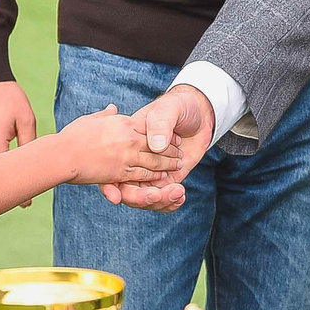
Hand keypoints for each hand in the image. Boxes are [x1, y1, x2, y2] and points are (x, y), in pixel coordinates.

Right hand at [55, 105, 186, 208]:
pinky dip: (155, 176)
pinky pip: (144, 174)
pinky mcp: (121, 172)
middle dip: (170, 148)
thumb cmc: (73, 136)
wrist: (62, 154)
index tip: (170, 134)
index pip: (148, 126)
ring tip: (177, 164)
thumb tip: (113, 108)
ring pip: (155, 160)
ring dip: (168, 163)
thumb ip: (106, 115)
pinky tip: (162, 177)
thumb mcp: (92, 119)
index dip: (160, 131)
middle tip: (180, 151)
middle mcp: (128, 138)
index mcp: (122, 122)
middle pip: (157, 143)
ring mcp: (126, 155)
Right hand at [110, 85, 214, 209]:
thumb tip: (156, 146)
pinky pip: (162, 199)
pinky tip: (180, 196)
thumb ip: (160, 124)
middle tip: (156, 194)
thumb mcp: (168, 109)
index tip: (116, 197)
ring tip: (177, 190)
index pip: (112, 168)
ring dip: (159, 200)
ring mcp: (150, 171)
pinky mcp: (167, 178)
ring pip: (145, 197)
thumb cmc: (178, 106)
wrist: (200, 113)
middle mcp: (135, 160)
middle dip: (140, 197)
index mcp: (128, 143)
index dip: (109, 186)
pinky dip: (170, 203)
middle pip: (128, 189)